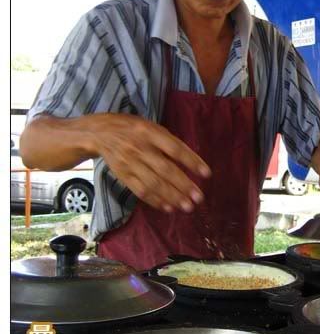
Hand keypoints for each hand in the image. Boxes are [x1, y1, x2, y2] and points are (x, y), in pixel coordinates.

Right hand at [91, 113, 210, 212]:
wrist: (99, 133)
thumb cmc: (132, 129)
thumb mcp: (151, 126)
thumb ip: (168, 141)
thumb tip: (191, 160)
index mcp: (150, 132)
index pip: (175, 149)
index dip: (192, 161)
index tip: (206, 174)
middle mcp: (140, 148)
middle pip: (165, 170)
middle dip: (183, 185)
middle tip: (199, 198)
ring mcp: (130, 163)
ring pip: (153, 184)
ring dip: (172, 197)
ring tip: (187, 206)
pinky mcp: (123, 176)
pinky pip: (140, 191)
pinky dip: (155, 200)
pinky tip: (169, 207)